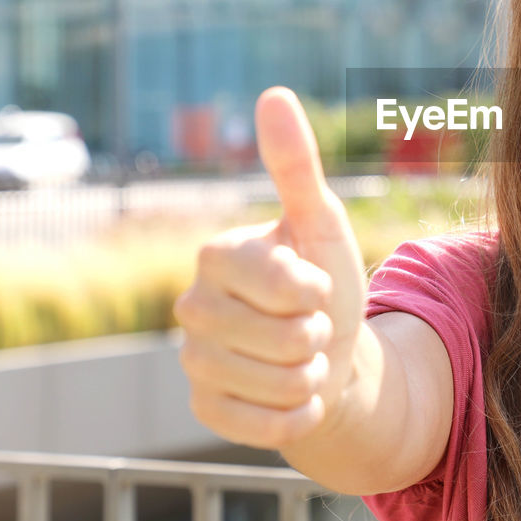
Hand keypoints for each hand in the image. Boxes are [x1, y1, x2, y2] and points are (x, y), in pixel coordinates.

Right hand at [173, 86, 366, 449]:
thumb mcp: (322, 223)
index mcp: (216, 255)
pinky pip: (265, 425)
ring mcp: (193, 360)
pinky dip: (299, 413)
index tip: (312, 283)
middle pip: (283, 337)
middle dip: (317, 335)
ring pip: (277, 382)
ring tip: (302, 357)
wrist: (329, 356)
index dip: (315, 289)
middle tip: (310, 325)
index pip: (281, 283)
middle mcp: (191, 306)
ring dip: (311, 374)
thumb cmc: (324, 283)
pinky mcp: (203, 408)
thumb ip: (297, 165)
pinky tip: (294, 395)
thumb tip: (273, 94)